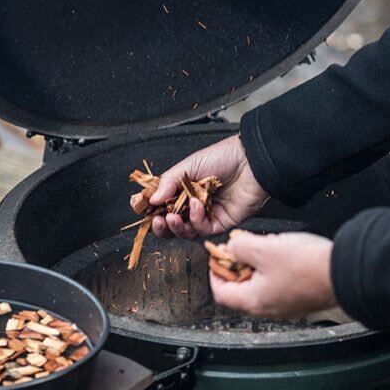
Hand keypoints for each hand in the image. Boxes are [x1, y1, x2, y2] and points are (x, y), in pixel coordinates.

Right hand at [147, 135, 268, 238]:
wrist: (250, 162)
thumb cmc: (222, 158)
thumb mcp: (188, 166)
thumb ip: (168, 183)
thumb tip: (151, 200)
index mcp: (183, 189)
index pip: (161, 204)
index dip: (150, 209)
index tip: (139, 207)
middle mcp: (193, 204)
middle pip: (171, 224)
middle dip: (160, 225)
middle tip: (156, 220)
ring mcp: (207, 215)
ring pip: (185, 231)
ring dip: (176, 227)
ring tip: (172, 216)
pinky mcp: (221, 223)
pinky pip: (203, 229)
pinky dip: (196, 220)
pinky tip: (196, 206)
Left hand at [210, 231, 336, 317]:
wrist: (343, 272)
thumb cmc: (307, 266)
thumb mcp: (264, 248)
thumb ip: (240, 247)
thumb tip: (232, 248)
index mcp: (253, 301)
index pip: (220, 292)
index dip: (214, 271)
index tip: (218, 256)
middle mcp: (268, 309)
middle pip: (240, 290)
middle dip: (237, 266)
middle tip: (241, 248)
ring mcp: (286, 306)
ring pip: (261, 286)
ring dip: (257, 266)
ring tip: (265, 247)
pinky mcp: (300, 299)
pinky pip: (279, 285)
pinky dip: (274, 270)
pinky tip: (283, 255)